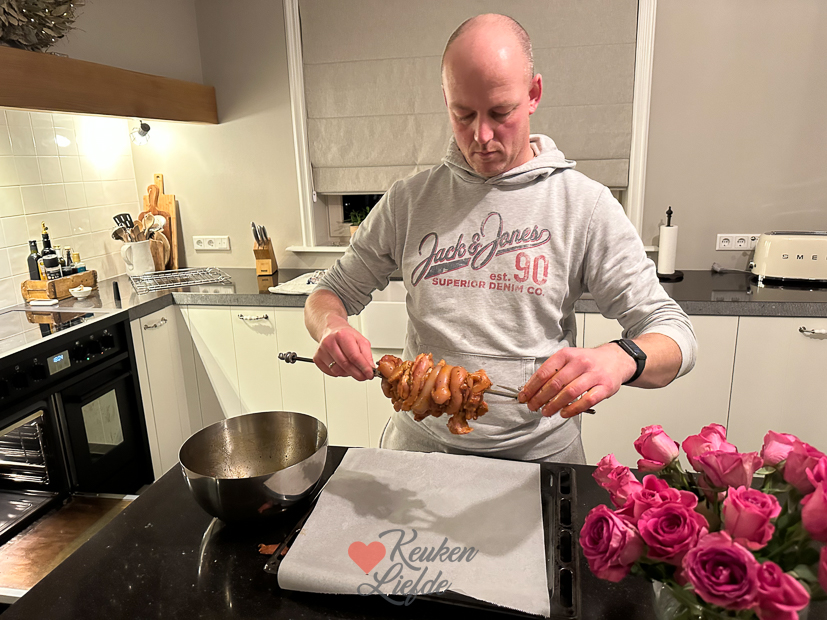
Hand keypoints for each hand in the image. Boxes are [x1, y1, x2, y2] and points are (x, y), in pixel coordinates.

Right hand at [313, 317, 374, 380]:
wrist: (331, 330)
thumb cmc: (345, 335)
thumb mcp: (361, 340)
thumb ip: (367, 354)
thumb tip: (370, 368)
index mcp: (342, 335)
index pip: (354, 356)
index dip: (363, 367)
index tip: (369, 374)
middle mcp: (329, 342)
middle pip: (345, 365)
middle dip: (357, 373)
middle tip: (364, 376)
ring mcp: (321, 351)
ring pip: (338, 371)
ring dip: (348, 373)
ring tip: (353, 368)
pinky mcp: (317, 358)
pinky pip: (331, 372)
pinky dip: (339, 373)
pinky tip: (342, 366)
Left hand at [518, 345, 635, 417]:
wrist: (616, 359)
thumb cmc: (589, 361)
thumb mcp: (569, 359)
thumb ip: (553, 372)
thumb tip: (532, 389)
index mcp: (567, 354)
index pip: (544, 372)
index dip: (531, 386)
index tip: (524, 396)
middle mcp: (580, 363)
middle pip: (555, 383)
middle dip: (540, 398)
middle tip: (533, 406)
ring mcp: (593, 375)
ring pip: (569, 392)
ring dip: (554, 405)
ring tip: (546, 411)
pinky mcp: (604, 387)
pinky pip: (587, 401)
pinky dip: (573, 409)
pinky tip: (564, 413)